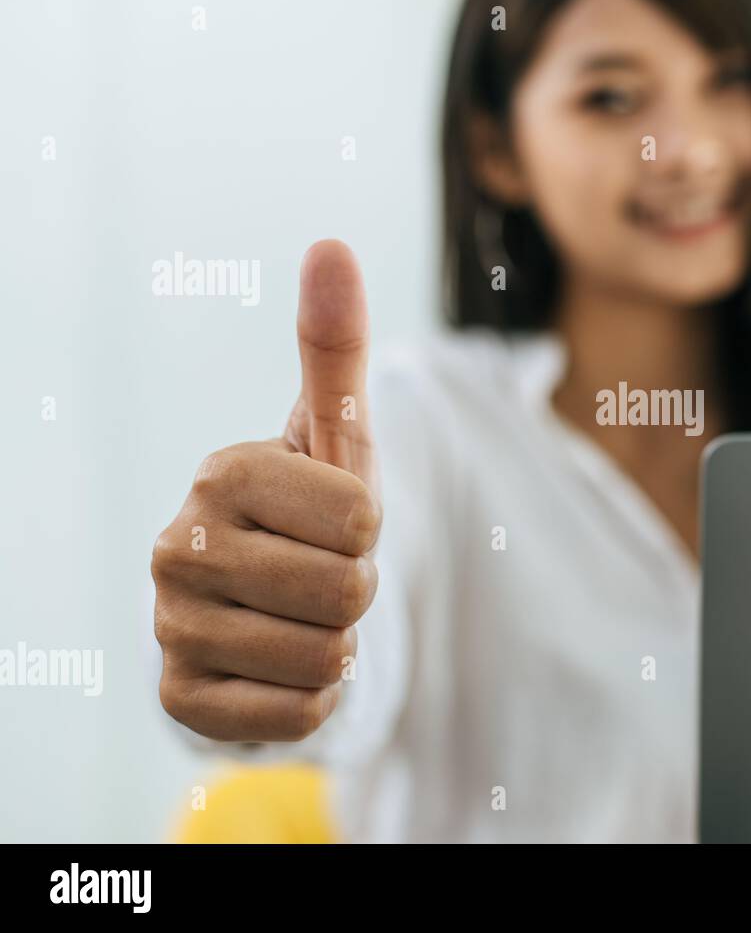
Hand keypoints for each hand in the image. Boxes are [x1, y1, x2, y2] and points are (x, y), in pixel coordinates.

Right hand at [152, 240, 380, 740]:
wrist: (264, 602)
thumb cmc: (312, 509)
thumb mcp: (335, 434)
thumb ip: (336, 347)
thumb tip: (331, 244)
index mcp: (221, 473)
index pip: (362, 520)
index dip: (370, 528)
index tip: (334, 521)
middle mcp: (178, 547)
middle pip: (349, 593)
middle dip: (358, 589)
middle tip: (320, 574)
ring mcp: (171, 628)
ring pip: (328, 658)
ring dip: (339, 644)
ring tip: (302, 616)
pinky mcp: (181, 700)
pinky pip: (297, 716)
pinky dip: (314, 697)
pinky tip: (283, 665)